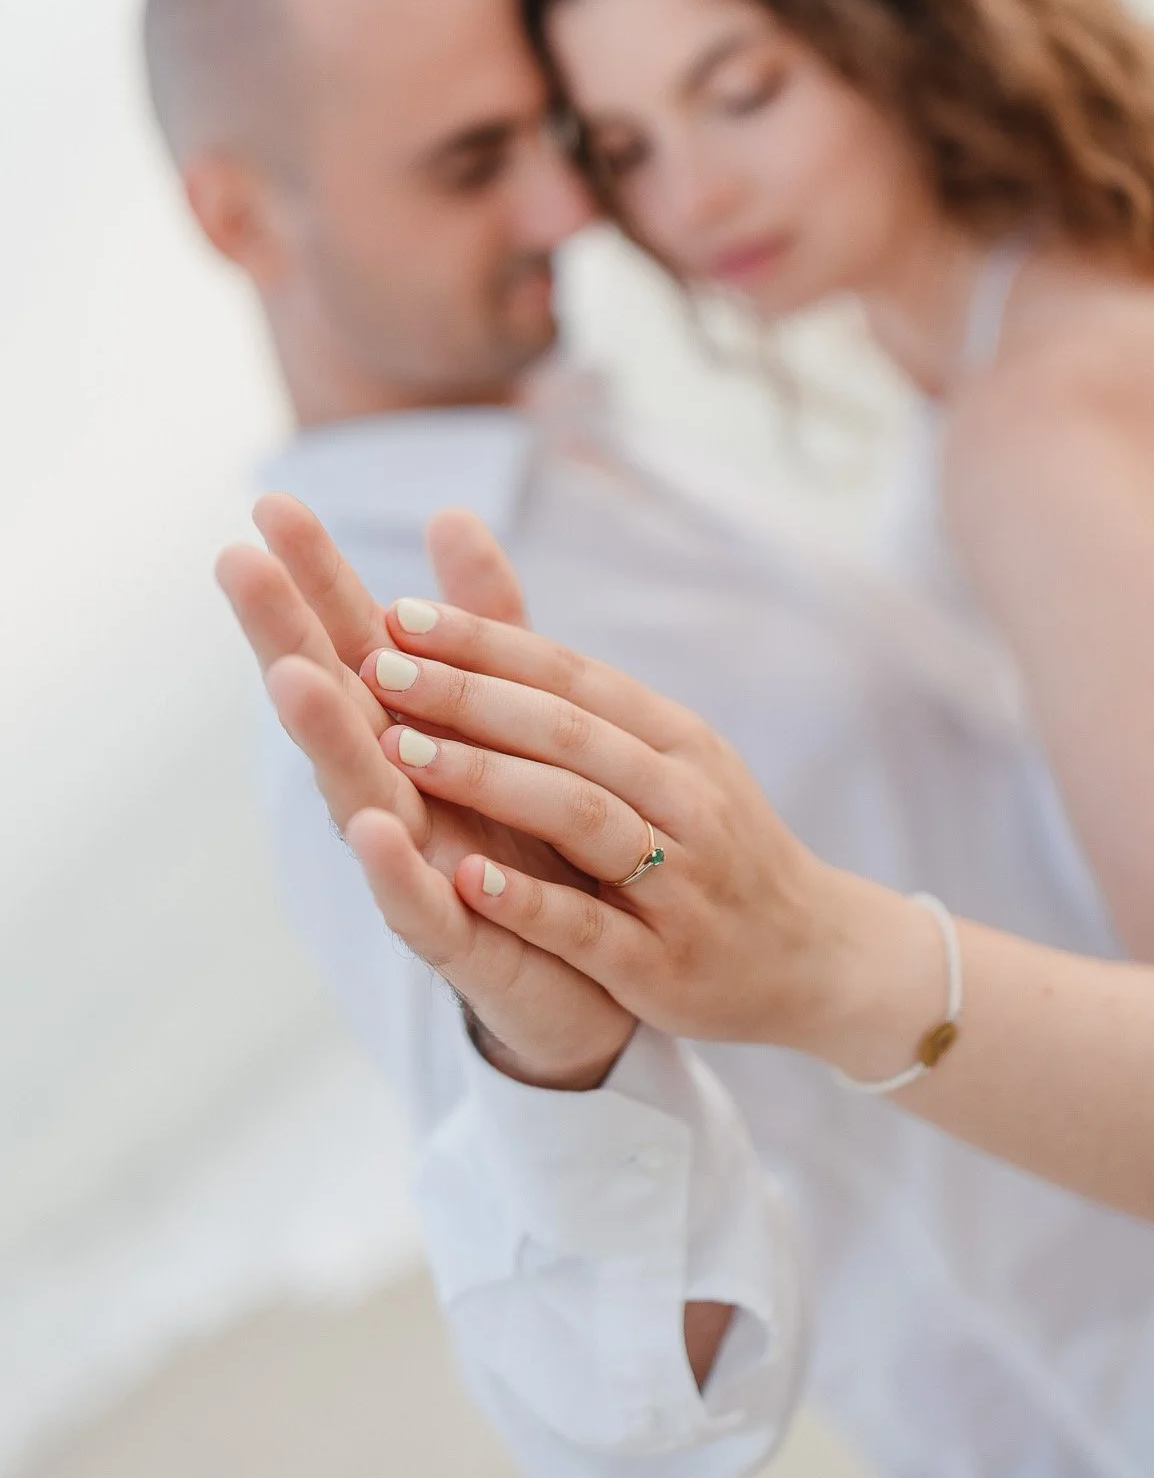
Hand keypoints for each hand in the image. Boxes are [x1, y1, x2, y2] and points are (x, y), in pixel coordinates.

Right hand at [216, 495, 634, 1087]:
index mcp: (413, 735)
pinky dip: (395, 870)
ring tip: (292, 677)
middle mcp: (399, 793)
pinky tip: (373, 826)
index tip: (272, 506)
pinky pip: (419, 906)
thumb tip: (453, 513)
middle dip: (287, 635)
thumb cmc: (530, 837)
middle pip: (337, 705)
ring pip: (361, 796)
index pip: (355, 644)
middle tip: (238, 562)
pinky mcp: (459, 941)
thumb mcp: (512, 716)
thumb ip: (484, 626)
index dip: (318, 578)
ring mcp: (418, 866)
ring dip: (325, 738)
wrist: (591, 971)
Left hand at [348, 595, 913, 1070]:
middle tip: (376, 666)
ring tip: (401, 750)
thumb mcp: (669, 758)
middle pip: (566, 731)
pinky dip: (527, 901)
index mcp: (676, 738)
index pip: (569, 674)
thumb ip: (579, 701)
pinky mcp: (663, 964)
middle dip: (467, 695)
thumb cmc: (716, 845)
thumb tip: (488, 631)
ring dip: (486, 778)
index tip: (395, 613)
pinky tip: (463, 879)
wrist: (814, 957)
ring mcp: (679, 881)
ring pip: (578, 814)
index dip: (483, 642)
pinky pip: (587, 926)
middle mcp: (684, 796)